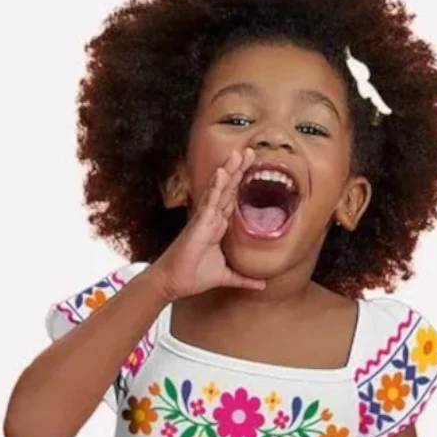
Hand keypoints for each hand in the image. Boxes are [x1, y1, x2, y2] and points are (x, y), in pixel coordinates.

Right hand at [153, 147, 266, 299]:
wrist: (174, 282)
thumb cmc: (193, 277)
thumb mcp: (226, 277)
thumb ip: (244, 278)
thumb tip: (263, 285)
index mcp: (218, 227)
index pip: (232, 200)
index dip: (241, 183)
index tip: (252, 168)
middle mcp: (211, 219)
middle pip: (227, 189)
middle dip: (238, 170)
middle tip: (249, 151)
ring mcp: (204, 219)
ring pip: (219, 190)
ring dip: (229, 171)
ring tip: (238, 153)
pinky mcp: (198, 224)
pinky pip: (209, 202)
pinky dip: (216, 187)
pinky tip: (222, 172)